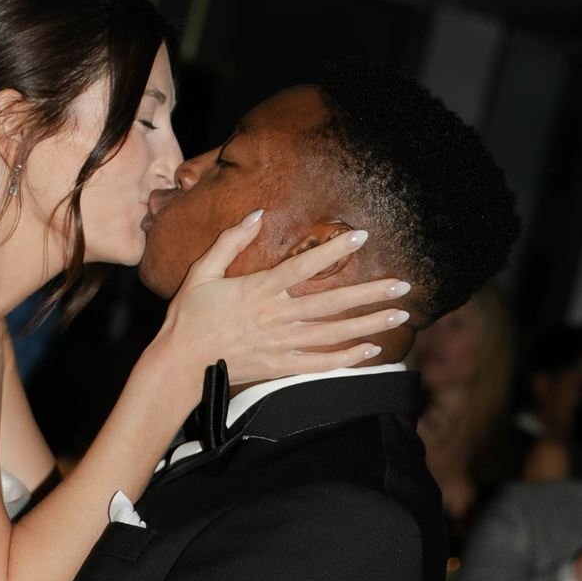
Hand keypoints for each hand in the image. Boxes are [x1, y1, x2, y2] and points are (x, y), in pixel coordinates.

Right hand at [155, 217, 409, 394]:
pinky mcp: (280, 366)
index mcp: (259, 290)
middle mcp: (276, 316)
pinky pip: (320, 363)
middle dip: (370, 293)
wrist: (179, 364)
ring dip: (369, 324)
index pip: (304, 266)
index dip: (334, 249)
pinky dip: (347, 358)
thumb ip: (230, 241)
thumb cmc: (188, 316)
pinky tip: (371, 350)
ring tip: (399, 315)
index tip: (362, 236)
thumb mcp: (202, 271)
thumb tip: (255, 214)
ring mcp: (281, 344)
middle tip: (403, 285)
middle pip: (331, 303)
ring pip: (333, 333)